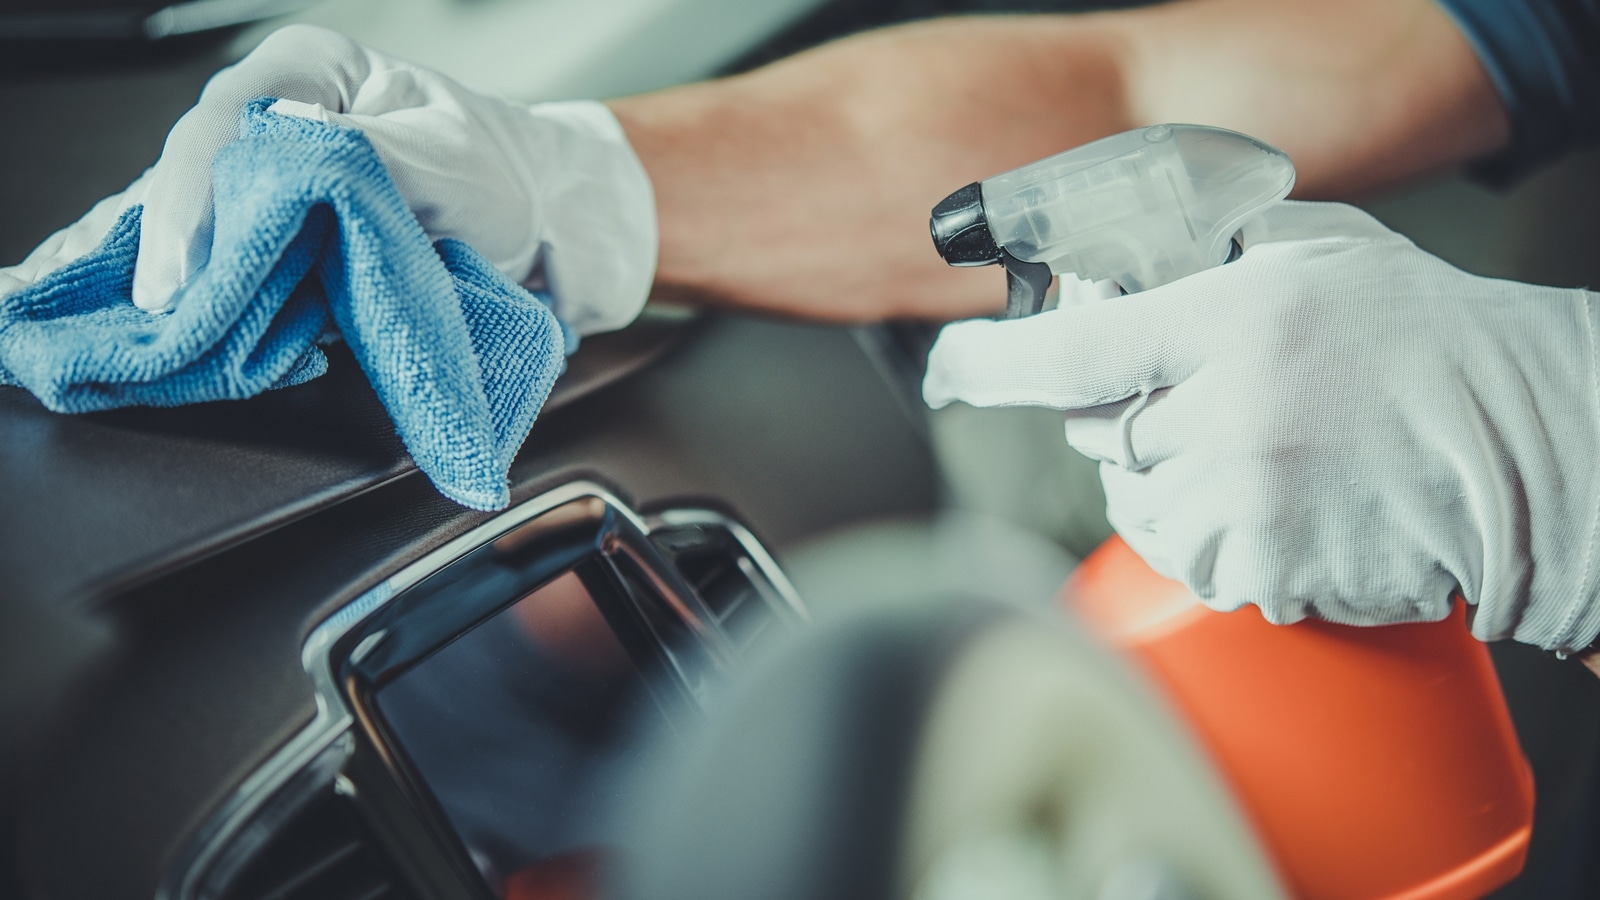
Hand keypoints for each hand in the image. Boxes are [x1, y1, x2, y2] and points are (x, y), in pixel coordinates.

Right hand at [0, 25, 654, 335]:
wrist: (558, 233)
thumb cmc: (508, 176)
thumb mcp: (441, 158)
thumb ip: (358, 157)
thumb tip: (281, 166)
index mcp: (306, 74)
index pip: (220, 128)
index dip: (188, 201)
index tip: (182, 272)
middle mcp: (279, 129)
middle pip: (194, 187)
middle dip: (165, 252)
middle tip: (151, 319)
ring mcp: (281, 197)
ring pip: (203, 239)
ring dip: (176, 289)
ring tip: (134, 337)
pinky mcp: (294, 256)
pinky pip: (233, 280)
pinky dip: (205, 312)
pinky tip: (159, 338)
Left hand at [924, 201, 1599, 652]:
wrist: (1525, 445)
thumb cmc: (1426, 341)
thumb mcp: (1321, 254)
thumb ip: (1217, 254)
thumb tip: (1124, 272)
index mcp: (1231, 321)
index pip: (1072, 350)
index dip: (993, 363)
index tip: (952, 367)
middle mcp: (1227, 411)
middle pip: (1103, 435)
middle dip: (1130, 421)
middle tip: (1205, 404)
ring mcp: (1244, 498)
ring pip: (1138, 505)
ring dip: (1170, 487)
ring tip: (1255, 457)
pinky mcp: (1265, 568)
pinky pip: (1190, 561)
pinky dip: (1215, 541)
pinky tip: (1279, 505)